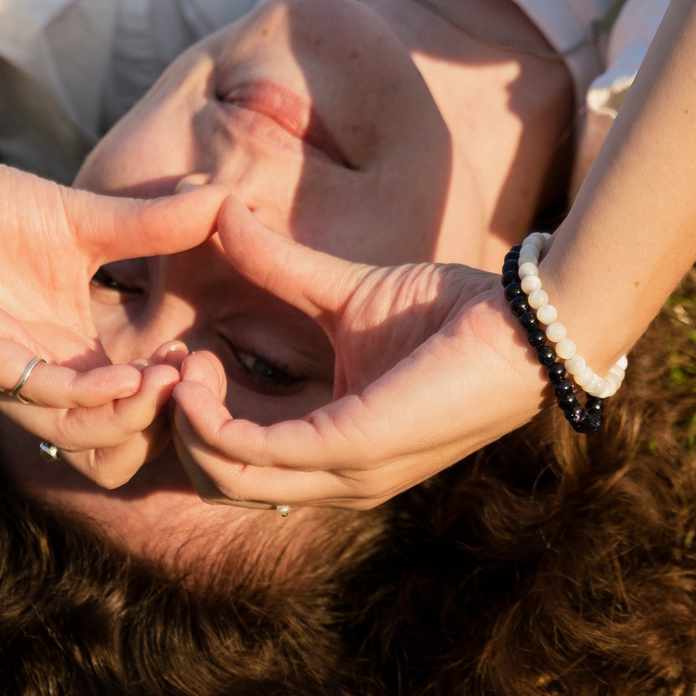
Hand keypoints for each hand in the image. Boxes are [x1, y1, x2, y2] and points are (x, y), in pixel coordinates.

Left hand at [0, 134, 222, 484]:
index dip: (168, 401)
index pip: (124, 408)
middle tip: (188, 383)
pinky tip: (119, 372)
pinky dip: (73, 389)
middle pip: (100, 441)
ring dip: (119, 415)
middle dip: (151, 422)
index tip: (205, 365)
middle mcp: (30, 374)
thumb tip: (225, 198)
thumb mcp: (82, 218)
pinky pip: (19, 385)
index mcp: (63, 352)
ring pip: (64, 428)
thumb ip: (150, 224)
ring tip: (162, 384)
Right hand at [168, 199, 548, 510]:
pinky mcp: (352, 449)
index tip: (183, 356)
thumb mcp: (342, 293)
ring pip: (224, 477)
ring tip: (185, 362)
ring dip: (186, 420)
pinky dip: (207, 418)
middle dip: (178, 427)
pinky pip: (248, 453)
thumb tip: (221, 210)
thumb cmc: (450, 311)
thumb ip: (279, 269)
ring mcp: (346, 474)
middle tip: (175, 363)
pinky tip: (198, 369)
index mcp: (340, 456)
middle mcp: (340, 481)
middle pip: (220, 485)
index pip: (240, 468)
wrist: (520, 320)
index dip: (195, 419)